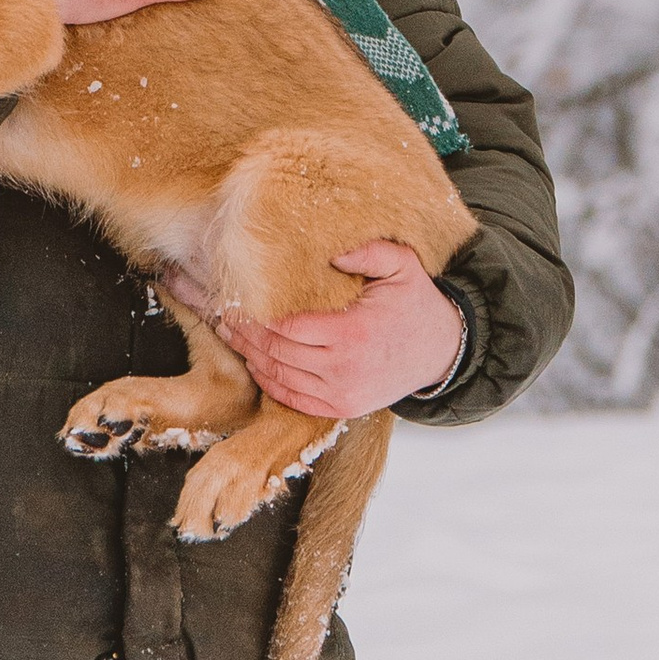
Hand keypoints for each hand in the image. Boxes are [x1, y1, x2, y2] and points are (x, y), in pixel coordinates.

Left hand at [161, 239, 464, 416]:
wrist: (442, 352)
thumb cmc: (417, 306)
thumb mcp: (402, 267)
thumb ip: (369, 252)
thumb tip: (332, 249)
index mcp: (351, 336)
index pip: (285, 327)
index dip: (254, 314)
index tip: (231, 296)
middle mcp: (341, 371)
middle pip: (273, 352)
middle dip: (241, 332)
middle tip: (216, 309)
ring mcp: (339, 395)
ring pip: (276, 376)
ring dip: (248, 355)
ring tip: (227, 330)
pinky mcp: (339, 410)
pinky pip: (290, 397)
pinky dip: (267, 379)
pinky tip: (253, 359)